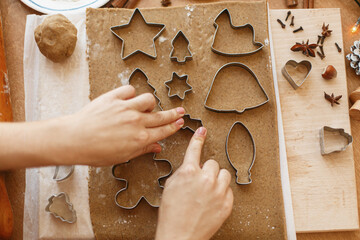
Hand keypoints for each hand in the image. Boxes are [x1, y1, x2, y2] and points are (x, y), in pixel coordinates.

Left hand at [55, 85, 184, 165]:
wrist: (74, 139)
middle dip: (173, 114)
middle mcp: (136, 121)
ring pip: (147, 100)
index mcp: (140, 138)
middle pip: (161, 116)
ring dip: (148, 104)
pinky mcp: (114, 97)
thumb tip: (157, 147)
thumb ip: (142, 150)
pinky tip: (128, 99)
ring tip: (145, 107)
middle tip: (180, 111)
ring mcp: (126, 108)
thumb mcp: (122, 156)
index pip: (163, 131)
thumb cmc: (95, 152)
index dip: (173, 126)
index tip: (180, 122)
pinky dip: (131, 93)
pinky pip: (130, 90)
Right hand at [155, 127, 233, 239]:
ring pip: (224, 174)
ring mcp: (218, 191)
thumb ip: (183, 172)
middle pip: (212, 163)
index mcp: (189, 172)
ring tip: (208, 191)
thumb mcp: (171, 186)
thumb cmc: (172, 214)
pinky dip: (222, 193)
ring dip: (217, 179)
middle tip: (200, 183)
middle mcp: (205, 179)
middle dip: (206, 171)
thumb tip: (192, 166)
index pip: (195, 149)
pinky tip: (212, 201)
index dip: (198, 138)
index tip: (203, 130)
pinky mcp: (226, 203)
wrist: (179, 236)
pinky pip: (229, 190)